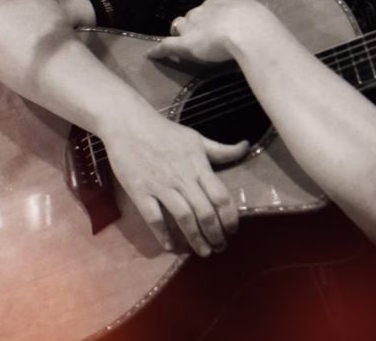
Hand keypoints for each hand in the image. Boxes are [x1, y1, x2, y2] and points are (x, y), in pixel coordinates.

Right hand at [102, 112, 249, 255]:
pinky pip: (154, 217)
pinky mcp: (140, 191)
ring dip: (195, 238)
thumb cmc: (165, 132)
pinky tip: (170, 246)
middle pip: (205, 212)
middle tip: (220, 247)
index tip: (233, 230)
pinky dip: (163, 234)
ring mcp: (161, 186)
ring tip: (203, 251)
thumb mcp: (197, 138)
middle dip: (215, 234)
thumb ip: (221, 150)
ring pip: (183, 218)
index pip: (221, 197)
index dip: (230, 217)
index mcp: (199, 167)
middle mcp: (183, 179)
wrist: (129, 124)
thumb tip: (246, 146)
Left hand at [147, 0, 273, 64]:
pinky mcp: (183, 44)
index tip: (217, 15)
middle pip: (194, 14)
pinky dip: (159, 51)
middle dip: (196, 21)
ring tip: (182, 38)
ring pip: (180, 25)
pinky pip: (167, 46)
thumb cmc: (254, 18)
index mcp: (220, 1)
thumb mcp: (252, 0)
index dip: (213, 10)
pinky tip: (152, 54)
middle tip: (205, 32)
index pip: (213, 3)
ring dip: (180, 30)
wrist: (246, 31)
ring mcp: (192, 27)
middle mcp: (203, 10)